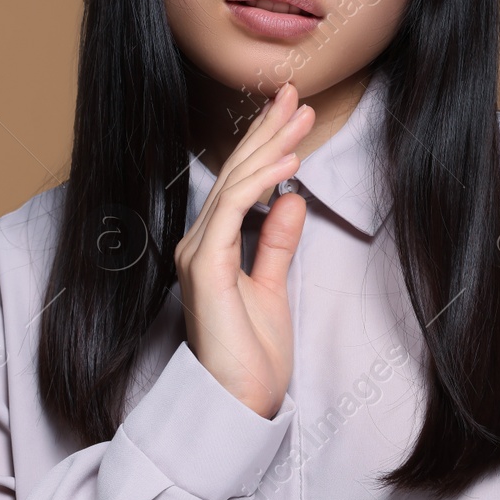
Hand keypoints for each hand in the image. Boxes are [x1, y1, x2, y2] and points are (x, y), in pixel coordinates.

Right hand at [174, 82, 313, 417]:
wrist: (238, 405)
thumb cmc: (251, 359)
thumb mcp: (272, 290)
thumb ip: (277, 244)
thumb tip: (291, 199)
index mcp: (212, 248)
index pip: (240, 183)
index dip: (265, 144)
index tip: (293, 114)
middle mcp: (198, 244)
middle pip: (236, 173)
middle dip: (268, 130)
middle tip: (296, 94)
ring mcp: (198, 254)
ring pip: (234, 184)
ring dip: (270, 146)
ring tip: (301, 118)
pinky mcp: (205, 267)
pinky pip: (233, 210)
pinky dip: (261, 181)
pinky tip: (288, 162)